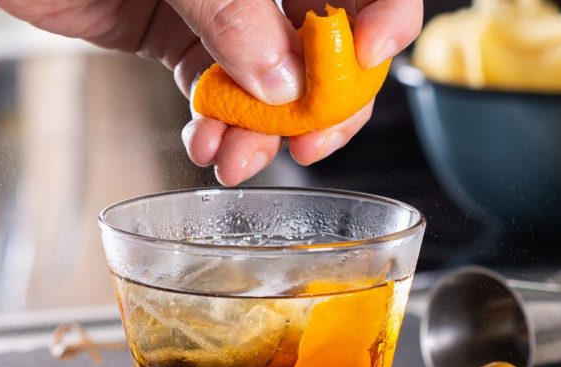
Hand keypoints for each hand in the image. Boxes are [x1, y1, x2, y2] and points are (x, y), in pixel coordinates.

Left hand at [0, 0, 422, 184]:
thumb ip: (227, 4)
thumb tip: (282, 77)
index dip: (382, 13)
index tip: (371, 57)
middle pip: (324, 36)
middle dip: (323, 96)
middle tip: (308, 142)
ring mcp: (221, 6)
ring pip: (271, 77)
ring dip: (263, 127)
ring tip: (235, 158)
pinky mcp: (177, 36)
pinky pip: (216, 91)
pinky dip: (217, 124)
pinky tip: (205, 144)